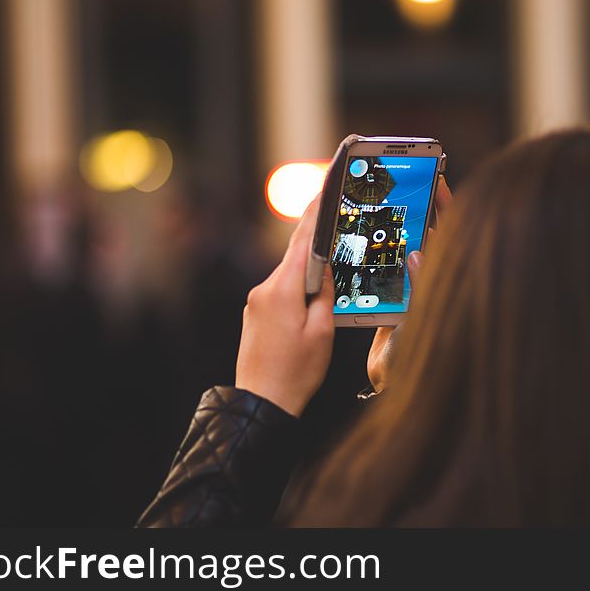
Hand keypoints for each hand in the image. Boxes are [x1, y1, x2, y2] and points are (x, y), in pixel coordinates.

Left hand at [235, 198, 334, 415]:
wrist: (262, 402)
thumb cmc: (296, 372)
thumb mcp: (322, 330)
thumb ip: (325, 292)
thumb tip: (324, 267)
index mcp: (282, 288)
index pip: (302, 240)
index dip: (316, 212)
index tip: (325, 188)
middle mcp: (264, 288)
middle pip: (295, 253)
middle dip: (316, 237)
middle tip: (333, 213)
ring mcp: (257, 301)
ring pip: (289, 273)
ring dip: (310, 270)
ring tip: (334, 268)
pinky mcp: (255, 313)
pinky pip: (281, 289)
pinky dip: (298, 286)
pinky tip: (313, 297)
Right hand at [367, 176, 452, 391]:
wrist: (397, 386)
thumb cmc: (423, 358)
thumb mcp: (427, 318)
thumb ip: (423, 286)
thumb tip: (420, 253)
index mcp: (447, 277)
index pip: (451, 233)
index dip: (446, 204)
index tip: (436, 177)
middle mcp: (431, 279)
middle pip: (425, 234)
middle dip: (414, 207)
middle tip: (399, 181)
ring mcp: (411, 288)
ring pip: (402, 247)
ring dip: (391, 226)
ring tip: (377, 200)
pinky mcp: (390, 298)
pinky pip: (383, 267)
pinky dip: (373, 251)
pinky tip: (361, 236)